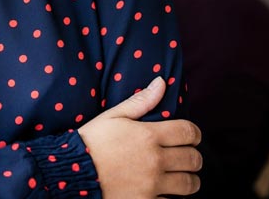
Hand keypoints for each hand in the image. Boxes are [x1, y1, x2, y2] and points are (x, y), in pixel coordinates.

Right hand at [78, 76, 201, 197]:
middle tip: (185, 156)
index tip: (190, 137)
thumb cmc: (92, 140)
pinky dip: (173, 197)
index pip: (188, 132)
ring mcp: (152, 184)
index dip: (194, 133)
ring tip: (180, 176)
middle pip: (193, 159)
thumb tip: (161, 82)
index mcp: (149, 135)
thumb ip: (140, 101)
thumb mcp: (112, 116)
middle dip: (193, 156)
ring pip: (189, 184)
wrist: (74, 170)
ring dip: (189, 178)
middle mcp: (155, 160)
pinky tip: (166, 190)